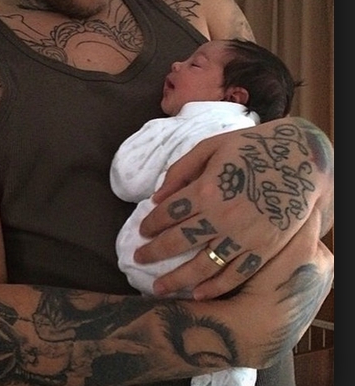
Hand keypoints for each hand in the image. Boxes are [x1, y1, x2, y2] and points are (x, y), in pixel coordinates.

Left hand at [134, 117, 333, 299]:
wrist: (301, 160)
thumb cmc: (252, 148)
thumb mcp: (212, 146)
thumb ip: (181, 170)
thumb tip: (156, 197)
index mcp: (206, 190)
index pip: (168, 213)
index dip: (151, 224)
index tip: (141, 232)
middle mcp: (221, 218)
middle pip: (179, 241)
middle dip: (154, 252)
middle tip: (138, 259)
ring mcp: (243, 237)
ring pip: (202, 265)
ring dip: (177, 278)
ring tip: (158, 288)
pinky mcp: (263, 250)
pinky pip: (236, 275)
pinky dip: (215, 287)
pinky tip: (197, 293)